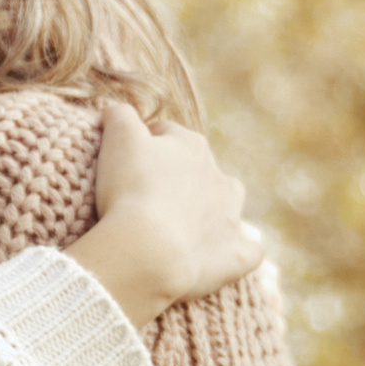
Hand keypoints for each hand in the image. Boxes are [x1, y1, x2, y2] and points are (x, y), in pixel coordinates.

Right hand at [69, 103, 263, 329]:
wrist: (148, 249)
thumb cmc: (130, 190)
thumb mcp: (117, 138)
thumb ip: (119, 115)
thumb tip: (116, 109)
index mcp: (192, 146)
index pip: (168, 136)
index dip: (145, 146)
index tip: (126, 164)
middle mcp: (219, 177)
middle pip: (200, 169)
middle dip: (180, 178)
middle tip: (147, 198)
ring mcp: (231, 217)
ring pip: (230, 204)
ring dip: (215, 209)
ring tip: (187, 225)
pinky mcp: (238, 254)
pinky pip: (248, 249)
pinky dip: (238, 250)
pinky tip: (222, 256)